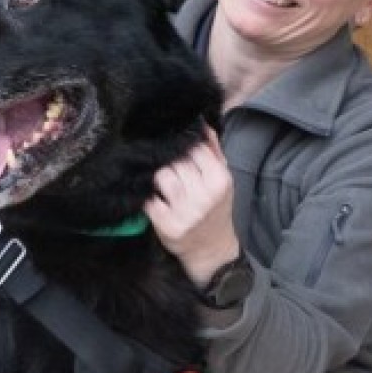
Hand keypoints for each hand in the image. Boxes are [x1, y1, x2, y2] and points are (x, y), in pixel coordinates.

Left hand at [144, 127, 240, 287]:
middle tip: (176, 177)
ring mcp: (185, 212)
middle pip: (176, 162)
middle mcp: (204, 196)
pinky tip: (161, 203)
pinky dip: (152, 200)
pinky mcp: (167, 225)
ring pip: (162, 177)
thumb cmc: (215, 209)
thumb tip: (202, 124)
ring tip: (168, 190)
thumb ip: (213, 151)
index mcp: (220, 180)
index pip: (194, 149)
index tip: (182, 156)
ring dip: (161, 181)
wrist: (212, 249)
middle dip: (173, 166)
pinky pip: (150, 200)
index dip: (184, 150)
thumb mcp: (221, 180)